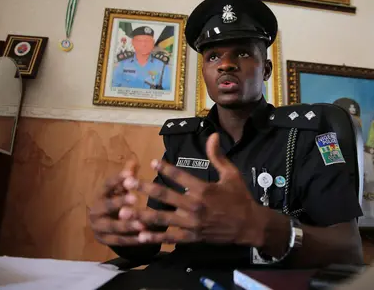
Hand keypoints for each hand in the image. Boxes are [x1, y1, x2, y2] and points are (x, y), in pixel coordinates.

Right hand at [89, 156, 150, 245]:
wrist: (103, 226)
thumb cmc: (116, 201)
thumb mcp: (121, 189)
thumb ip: (128, 176)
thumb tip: (134, 161)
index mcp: (101, 195)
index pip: (107, 185)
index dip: (118, 180)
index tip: (130, 175)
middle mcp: (96, 210)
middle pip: (107, 206)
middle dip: (120, 202)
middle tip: (135, 198)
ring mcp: (98, 227)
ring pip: (113, 226)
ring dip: (128, 225)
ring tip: (143, 223)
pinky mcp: (105, 241)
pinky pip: (119, 241)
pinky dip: (132, 240)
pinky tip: (145, 237)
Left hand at [124, 133, 266, 245]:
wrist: (249, 226)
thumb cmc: (240, 198)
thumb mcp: (231, 174)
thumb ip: (218, 156)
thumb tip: (212, 135)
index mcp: (203, 189)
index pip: (179, 175)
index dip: (164, 168)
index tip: (151, 163)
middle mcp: (194, 206)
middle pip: (164, 196)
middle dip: (144, 189)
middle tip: (127, 183)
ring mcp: (192, 223)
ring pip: (162, 218)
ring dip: (142, 215)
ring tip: (124, 212)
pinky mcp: (192, 237)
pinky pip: (171, 238)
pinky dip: (155, 237)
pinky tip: (141, 235)